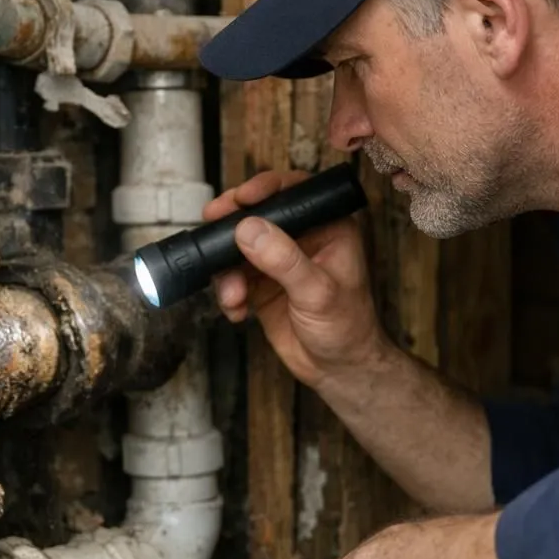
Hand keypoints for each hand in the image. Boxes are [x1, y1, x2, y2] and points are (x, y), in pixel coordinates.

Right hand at [203, 170, 390, 389]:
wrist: (338, 370)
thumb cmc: (347, 328)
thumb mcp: (317, 292)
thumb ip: (284, 260)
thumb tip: (249, 229)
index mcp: (328, 226)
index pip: (294, 193)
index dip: (265, 189)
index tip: (241, 198)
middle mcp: (301, 237)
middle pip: (258, 214)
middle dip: (232, 225)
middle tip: (212, 226)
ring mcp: (278, 260)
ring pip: (238, 247)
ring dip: (227, 270)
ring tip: (233, 295)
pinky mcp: (260, 283)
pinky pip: (232, 276)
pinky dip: (228, 292)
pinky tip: (238, 311)